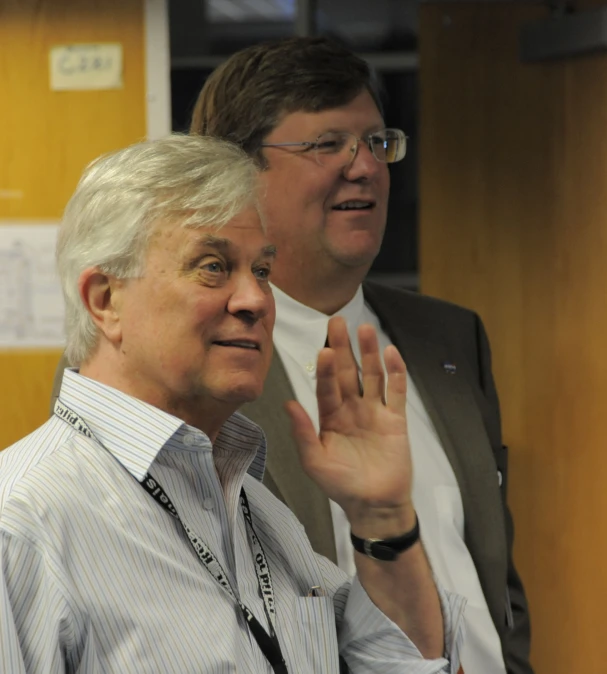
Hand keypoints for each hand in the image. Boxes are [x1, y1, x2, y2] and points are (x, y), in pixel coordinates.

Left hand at [285, 316, 414, 537]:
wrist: (374, 505)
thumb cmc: (341, 485)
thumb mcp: (315, 461)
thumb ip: (302, 433)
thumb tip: (288, 404)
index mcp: (330, 417)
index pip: (326, 386)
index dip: (325, 369)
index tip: (324, 349)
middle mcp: (352, 409)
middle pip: (348, 372)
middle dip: (343, 347)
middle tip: (338, 321)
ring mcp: (375, 412)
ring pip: (372, 376)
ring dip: (369, 353)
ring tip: (365, 329)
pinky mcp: (396, 420)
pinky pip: (396, 392)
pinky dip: (396, 373)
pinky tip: (391, 353)